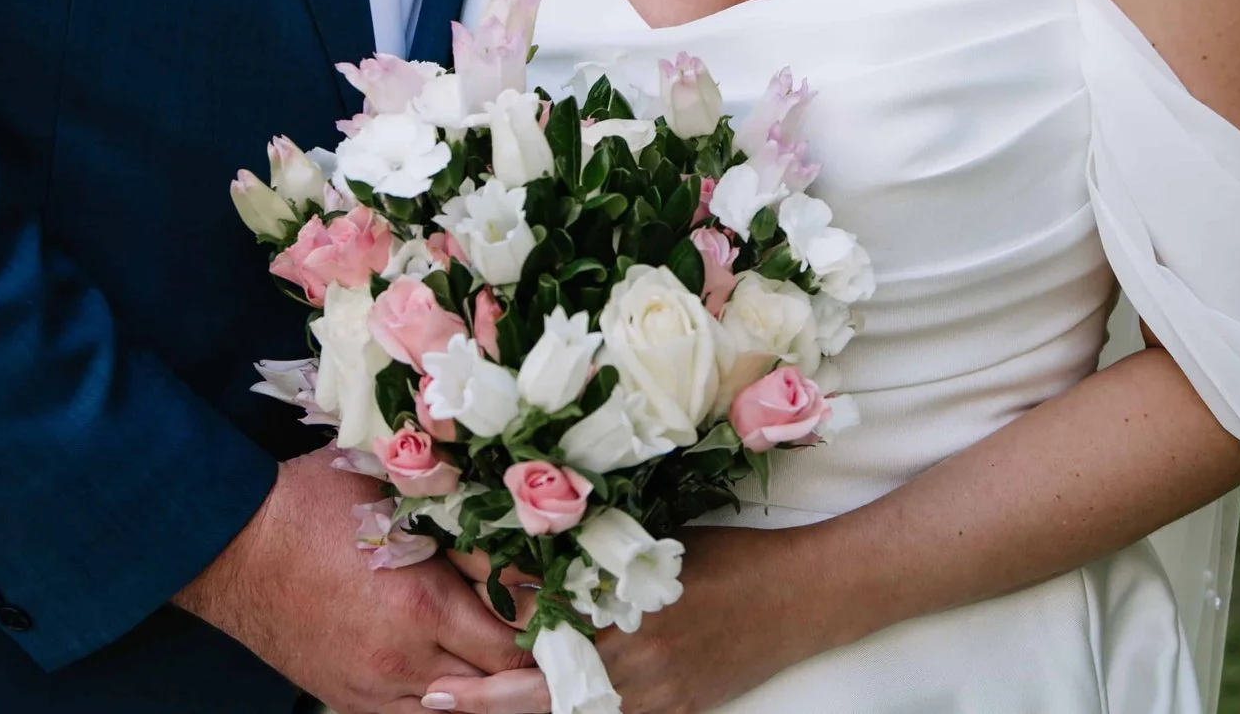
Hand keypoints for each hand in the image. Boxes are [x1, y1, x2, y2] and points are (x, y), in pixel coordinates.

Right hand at [176, 449, 530, 713]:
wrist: (231, 544)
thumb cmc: (313, 503)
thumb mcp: (400, 493)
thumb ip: (465, 521)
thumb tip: (528, 537)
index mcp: (423, 606)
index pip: (518, 646)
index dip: (550, 633)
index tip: (568, 612)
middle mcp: (404, 660)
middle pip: (496, 689)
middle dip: (529, 667)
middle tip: (554, 639)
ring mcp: (372, 688)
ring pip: (458, 712)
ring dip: (489, 690)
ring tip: (511, 662)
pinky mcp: (347, 699)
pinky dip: (446, 701)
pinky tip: (460, 677)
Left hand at [419, 527, 835, 713]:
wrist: (806, 598)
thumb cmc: (733, 555)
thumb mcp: (659, 542)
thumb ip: (600, 554)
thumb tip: (534, 553)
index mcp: (630, 610)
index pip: (543, 624)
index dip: (492, 623)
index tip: (448, 624)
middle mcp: (640, 663)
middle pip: (545, 692)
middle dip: (486, 700)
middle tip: (433, 700)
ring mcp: (661, 698)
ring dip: (523, 713)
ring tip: (470, 710)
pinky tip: (543, 711)